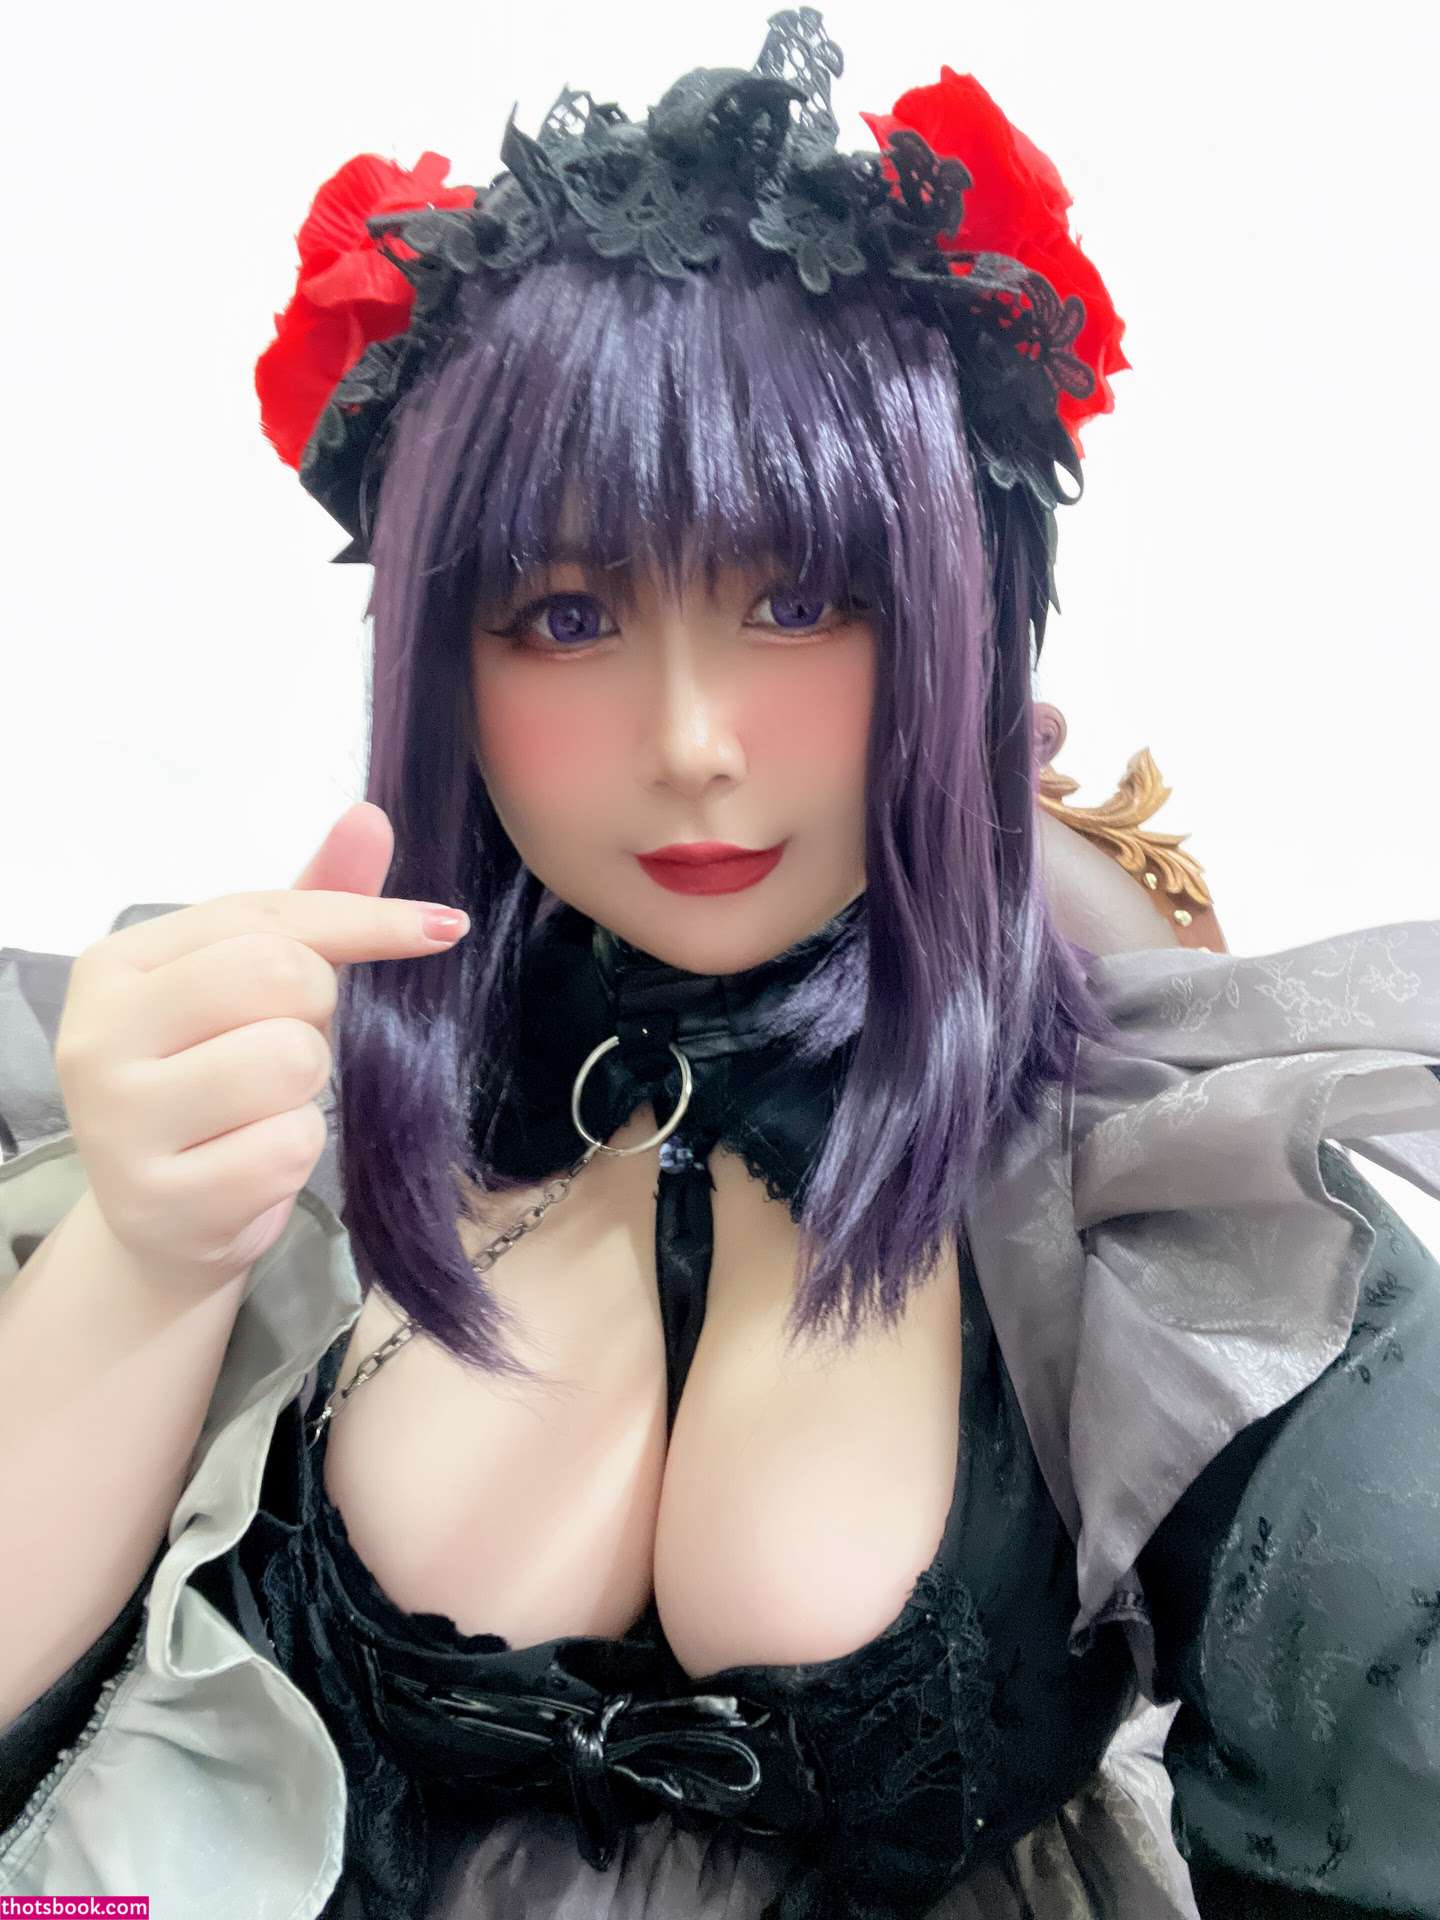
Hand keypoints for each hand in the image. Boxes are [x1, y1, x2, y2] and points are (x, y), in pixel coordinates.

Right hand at [53, 803, 467, 1283]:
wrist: (164, 1222)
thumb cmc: (215, 1080)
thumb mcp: (254, 986)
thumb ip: (312, 904)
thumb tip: (370, 814)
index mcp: (115, 966)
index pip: (263, 918)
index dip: (364, 920)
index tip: (442, 928)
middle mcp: (97, 1037)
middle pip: (280, 978)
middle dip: (317, 1014)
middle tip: (284, 1048)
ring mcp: (118, 1124)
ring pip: (291, 1062)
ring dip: (307, 1092)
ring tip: (259, 1112)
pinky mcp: (157, 1200)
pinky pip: (288, 1148)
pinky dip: (293, 1157)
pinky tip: (250, 1167)